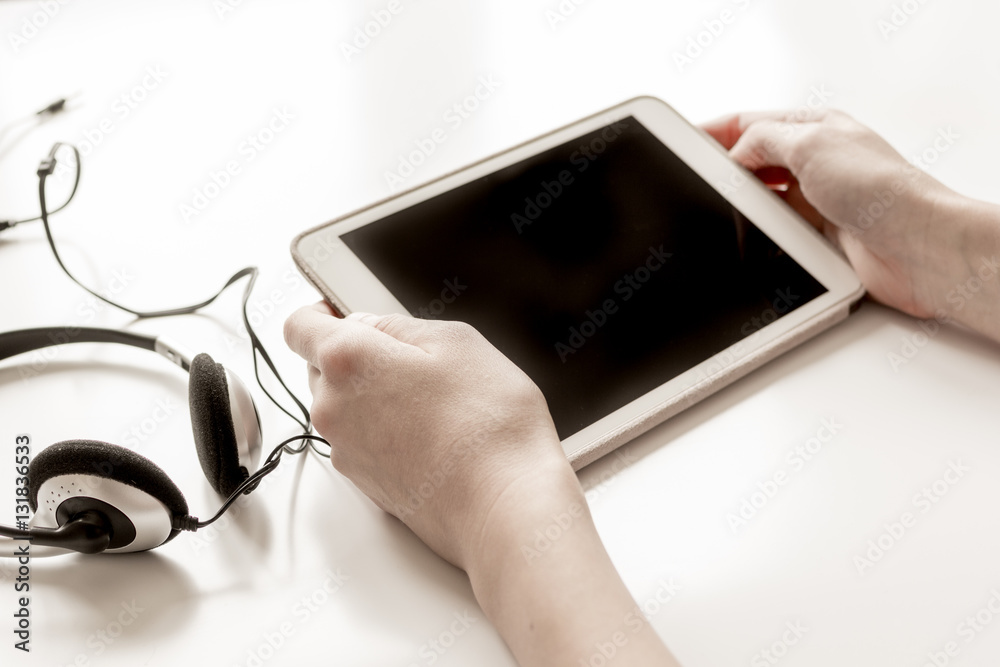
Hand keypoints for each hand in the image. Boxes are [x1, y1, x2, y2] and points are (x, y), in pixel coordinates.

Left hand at [284, 304, 678, 666]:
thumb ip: (399, 325)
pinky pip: (365, 444)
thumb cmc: (488, 425)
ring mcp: (347, 452)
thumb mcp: (456, 341)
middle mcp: (333, 409)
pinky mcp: (366, 486)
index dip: (321, 312)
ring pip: (345, 409)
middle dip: (358, 358)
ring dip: (375, 400)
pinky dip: (389, 435)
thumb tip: (371, 327)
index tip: (342, 311)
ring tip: (436, 404)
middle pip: (322, 368)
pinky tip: (437, 437)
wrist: (505, 506)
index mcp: (348, 361)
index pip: (300, 325)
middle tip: (415, 361)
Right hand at [702, 109, 983, 320]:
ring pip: (758, 205)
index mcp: (814, 129)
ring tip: (725, 217)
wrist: (916, 249)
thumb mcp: (812, 143)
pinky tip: (751, 242)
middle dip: (724, 175)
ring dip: (744, 212)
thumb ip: (764, 140)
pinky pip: (772, 239)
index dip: (714, 133)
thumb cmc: (883, 191)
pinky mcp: (815, 240)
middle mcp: (813, 165)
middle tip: (697, 185)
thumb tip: (734, 154)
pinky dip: (759, 241)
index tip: (681, 144)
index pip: (750, 125)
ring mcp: (814, 204)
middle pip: (750, 166)